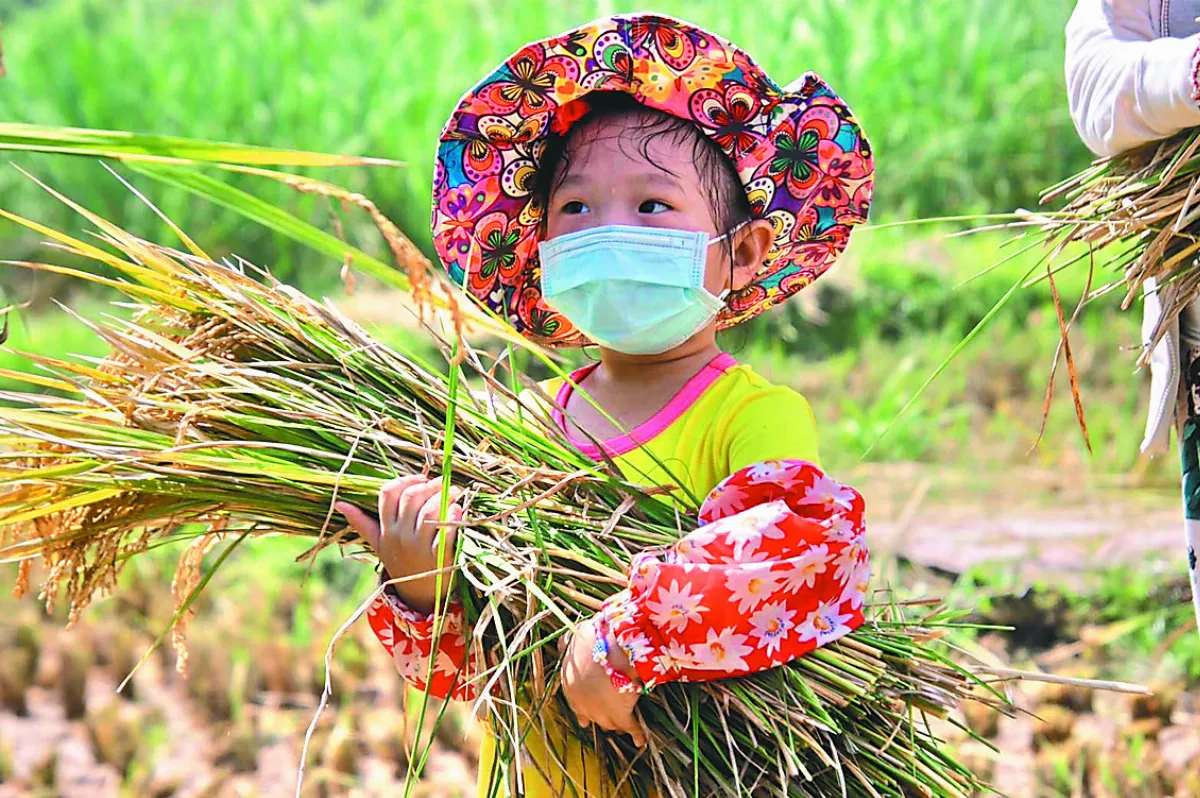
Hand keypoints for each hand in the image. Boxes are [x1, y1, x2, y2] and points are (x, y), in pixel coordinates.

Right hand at [336, 475, 462, 614]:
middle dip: (429, 485)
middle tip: (443, 483)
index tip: (421, 479)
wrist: (418, 596)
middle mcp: (400, 536)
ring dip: (445, 495)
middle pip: (411, 497)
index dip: (406, 480)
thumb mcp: (378, 544)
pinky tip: (459, 510)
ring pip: (429, 510)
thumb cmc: (400, 562)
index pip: (388, 493)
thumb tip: (339, 504)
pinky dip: (454, 516)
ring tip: (454, 492)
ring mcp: (418, 546)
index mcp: (386, 529)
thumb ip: (361, 523)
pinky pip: (446, 530)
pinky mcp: (439, 556)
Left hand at [558, 617, 645, 746]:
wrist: (613, 647)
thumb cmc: (594, 637)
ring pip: (609, 723)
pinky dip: (637, 735)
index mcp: (569, 684)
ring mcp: (600, 711)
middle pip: (591, 715)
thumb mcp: (575, 636)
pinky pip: (631, 728)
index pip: (574, 702)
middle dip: (599, 717)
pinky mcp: (620, 715)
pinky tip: (641, 741)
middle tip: (607, 720)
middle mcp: (581, 702)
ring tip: (623, 727)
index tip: (584, 720)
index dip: (582, 710)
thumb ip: (567, 644)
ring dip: (616, 725)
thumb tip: (562, 644)